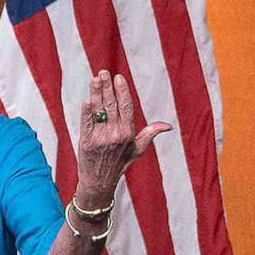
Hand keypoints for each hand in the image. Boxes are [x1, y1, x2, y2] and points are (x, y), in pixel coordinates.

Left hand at [72, 71, 171, 201]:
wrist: (99, 182)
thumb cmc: (119, 163)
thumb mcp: (137, 149)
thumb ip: (150, 134)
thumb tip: (168, 126)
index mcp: (128, 133)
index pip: (126, 107)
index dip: (122, 91)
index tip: (118, 77)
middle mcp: (116, 134)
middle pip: (111, 105)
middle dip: (107, 87)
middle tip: (103, 72)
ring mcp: (101, 138)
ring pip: (98, 111)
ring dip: (96, 93)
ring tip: (95, 79)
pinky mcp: (87, 142)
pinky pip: (87, 123)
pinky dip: (86, 112)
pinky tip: (87, 100)